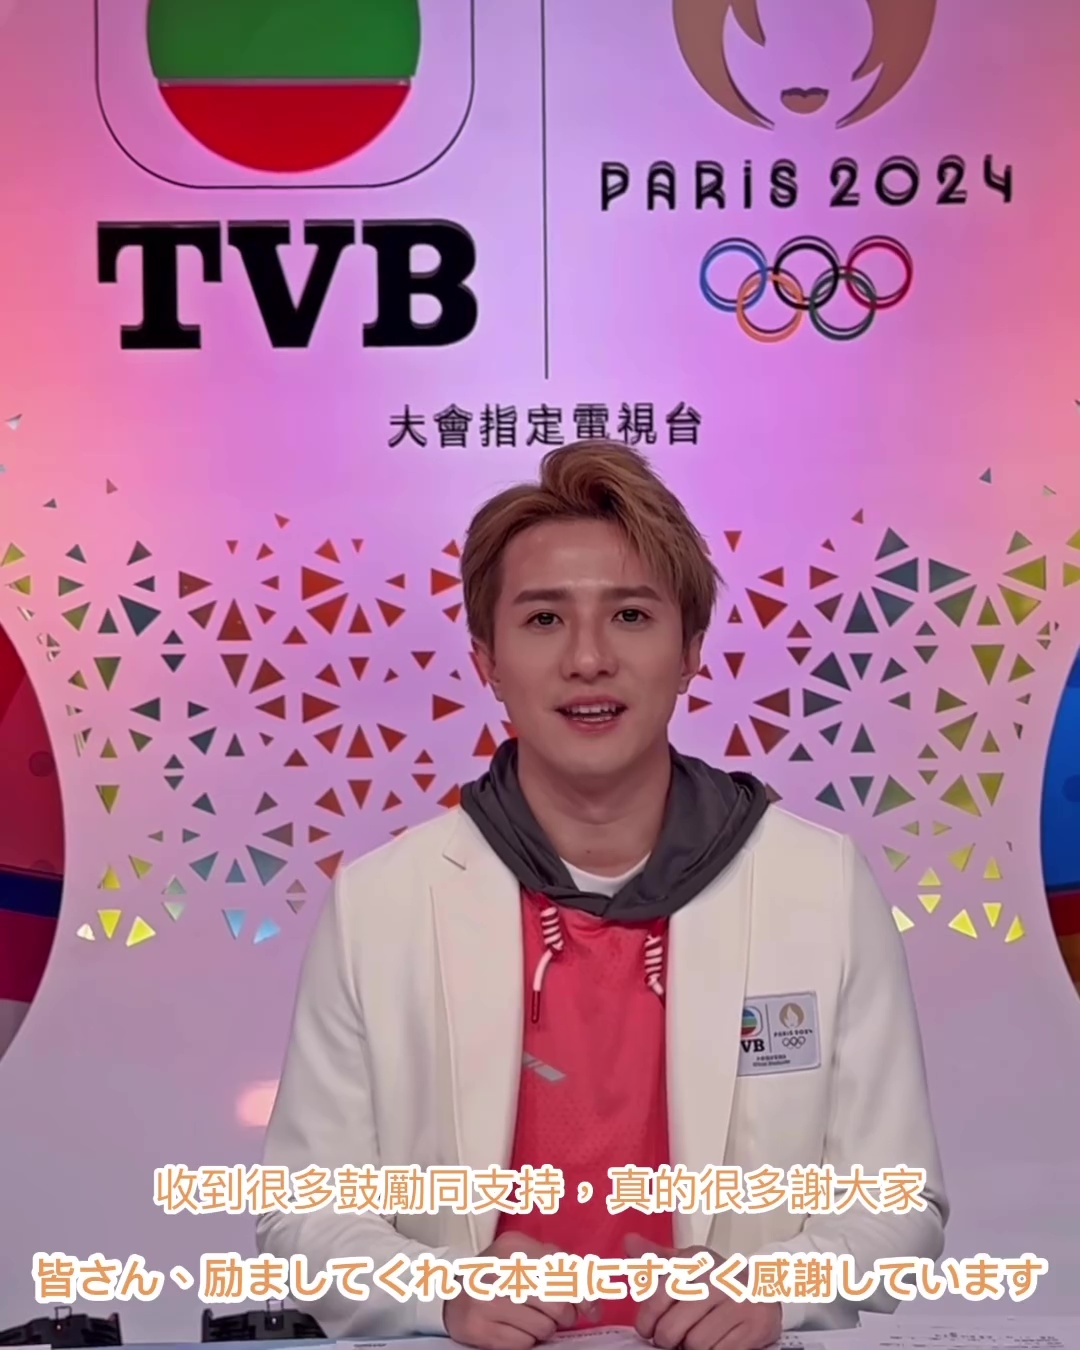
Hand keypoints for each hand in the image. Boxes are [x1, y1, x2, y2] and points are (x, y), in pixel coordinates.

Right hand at [443, 1230, 579, 1349]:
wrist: (452, 1294)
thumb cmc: (499, 1275)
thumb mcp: (526, 1257)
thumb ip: (560, 1267)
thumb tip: (592, 1300)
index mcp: (514, 1245)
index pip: (564, 1271)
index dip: (583, 1293)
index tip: (590, 1308)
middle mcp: (499, 1269)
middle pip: (557, 1302)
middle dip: (564, 1315)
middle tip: (557, 1316)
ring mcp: (487, 1299)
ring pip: (543, 1327)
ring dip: (543, 1329)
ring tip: (530, 1319)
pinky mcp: (479, 1328)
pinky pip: (523, 1344)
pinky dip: (525, 1341)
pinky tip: (514, 1328)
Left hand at [624, 1233, 782, 1349]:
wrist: (764, 1287)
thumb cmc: (716, 1279)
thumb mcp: (687, 1263)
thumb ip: (656, 1257)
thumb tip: (628, 1242)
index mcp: (696, 1261)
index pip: (657, 1296)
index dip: (647, 1320)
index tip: (647, 1329)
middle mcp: (717, 1278)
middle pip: (673, 1327)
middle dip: (667, 1339)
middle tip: (670, 1339)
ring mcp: (737, 1302)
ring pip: (696, 1344)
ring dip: (690, 1348)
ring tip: (693, 1339)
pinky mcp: (754, 1325)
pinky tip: (713, 1343)